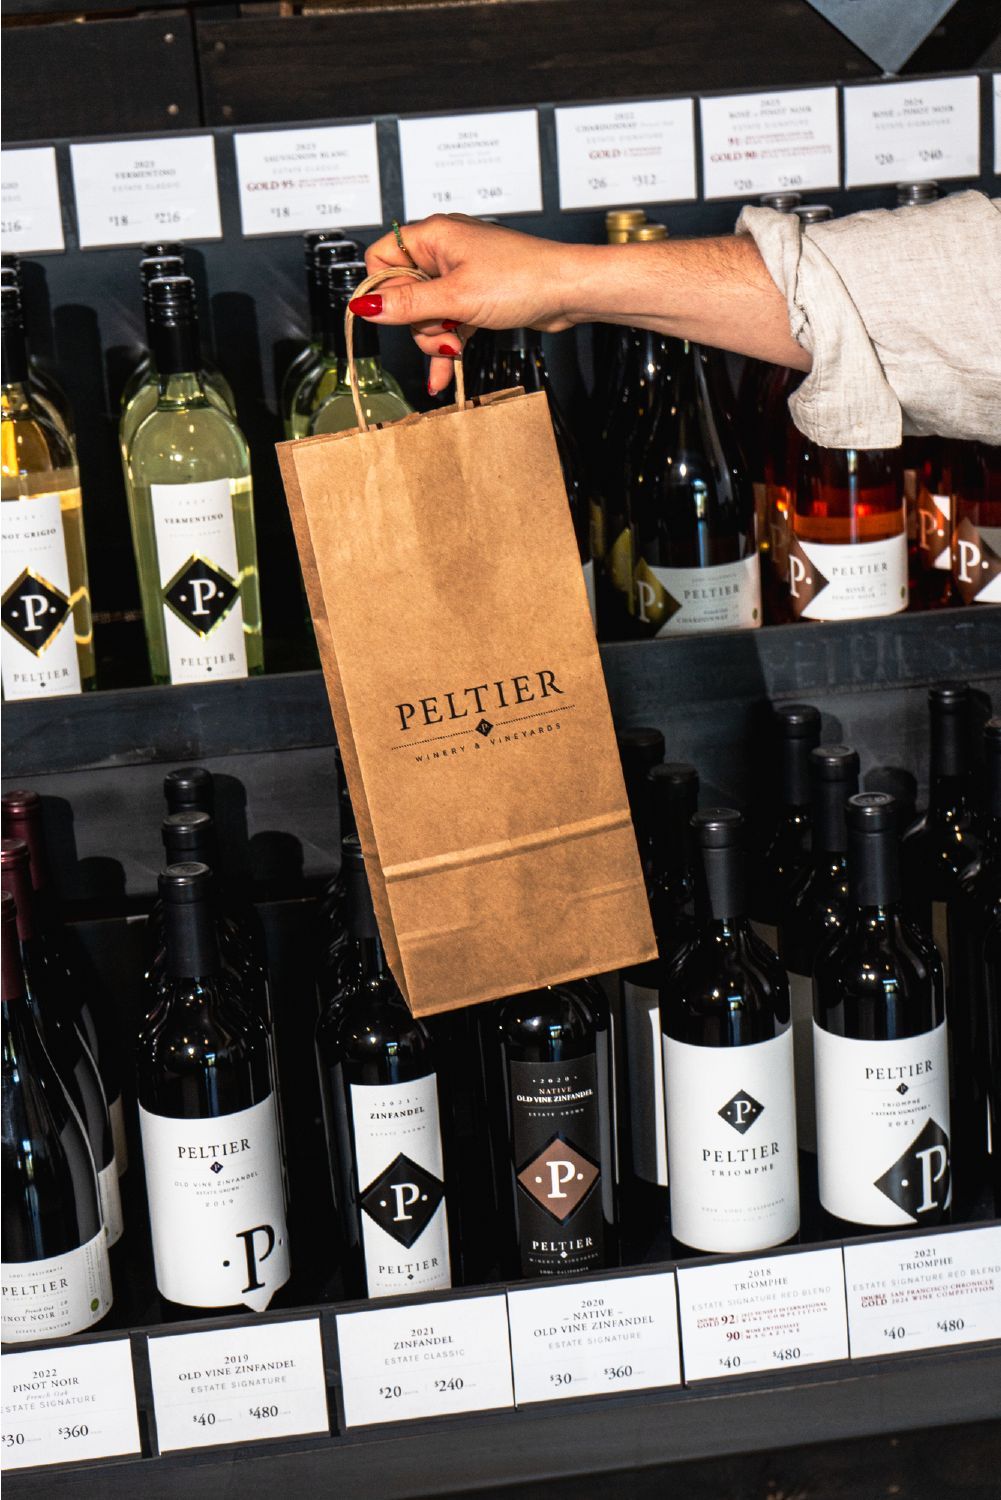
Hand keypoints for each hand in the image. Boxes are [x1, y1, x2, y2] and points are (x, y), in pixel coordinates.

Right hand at [360, 215, 581, 393]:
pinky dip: (447, 346)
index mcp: (434, 236)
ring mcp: (460, 275)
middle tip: (439, 332)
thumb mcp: (456, 297)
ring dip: (435, 338)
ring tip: (454, 348)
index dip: (382, 290)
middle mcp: (444, 251)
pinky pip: (448, 323)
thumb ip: (408, 304)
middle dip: (418, 322)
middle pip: (403, 293)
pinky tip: (443, 374)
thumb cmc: (523, 279)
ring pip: (426, 313)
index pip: (381, 258)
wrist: (569, 292)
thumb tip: (365, 307)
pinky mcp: (476, 297)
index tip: (392, 316)